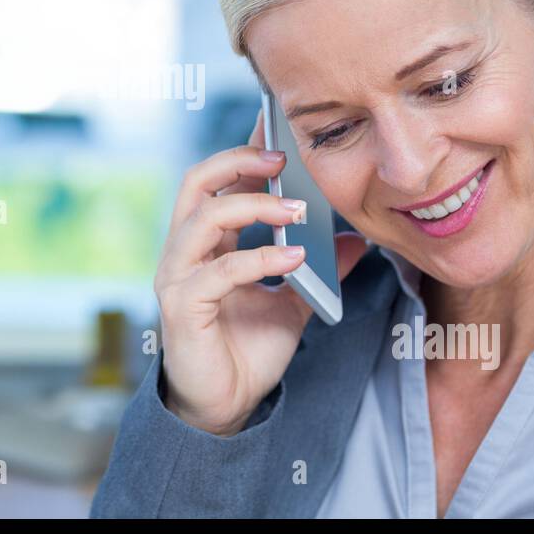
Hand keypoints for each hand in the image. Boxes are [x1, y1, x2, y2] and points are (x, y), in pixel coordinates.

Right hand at [155, 107, 369, 435]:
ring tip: (298, 212)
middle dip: (238, 162)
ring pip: (204, 219)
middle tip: (282, 160)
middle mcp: (184, 251)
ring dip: (253, 207)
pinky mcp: (182, 307)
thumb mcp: (295, 303)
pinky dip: (259, 259)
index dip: (244, 151)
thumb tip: (355, 239)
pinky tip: (293, 259)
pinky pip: (219, 271)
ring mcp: (178, 277)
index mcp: (206, 243)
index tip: (276, 125)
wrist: (226, 407)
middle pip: (197, 182)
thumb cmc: (247, 351)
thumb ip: (318, 270)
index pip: (218, 180)